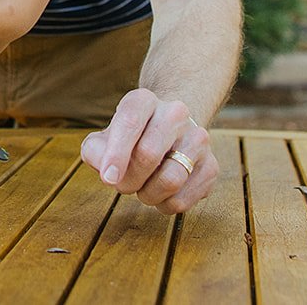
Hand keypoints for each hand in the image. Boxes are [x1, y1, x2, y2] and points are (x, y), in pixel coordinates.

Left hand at [79, 88, 215, 213]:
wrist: (166, 133)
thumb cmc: (128, 140)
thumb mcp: (104, 138)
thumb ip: (95, 151)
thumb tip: (107, 171)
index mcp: (144, 100)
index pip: (130, 122)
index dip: (116, 154)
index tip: (108, 178)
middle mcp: (175, 113)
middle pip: (148, 155)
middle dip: (128, 179)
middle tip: (121, 185)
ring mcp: (198, 139)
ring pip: (170, 180)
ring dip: (147, 194)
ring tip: (142, 187)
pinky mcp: (211, 166)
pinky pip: (182, 199)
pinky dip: (163, 205)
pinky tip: (160, 193)